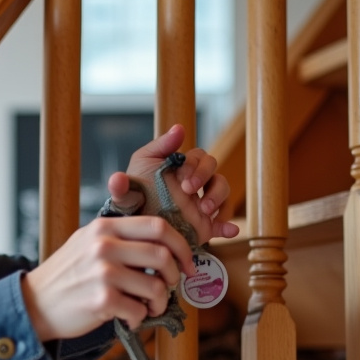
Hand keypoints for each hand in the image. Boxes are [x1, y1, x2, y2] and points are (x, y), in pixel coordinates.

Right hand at [20, 216, 195, 341]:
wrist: (34, 304)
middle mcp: (103, 245)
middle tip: (171, 287)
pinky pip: (139, 310)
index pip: (157, 226)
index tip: (187, 263)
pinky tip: (129, 319)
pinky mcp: (102, 300)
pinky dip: (139, 319)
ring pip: (156, 286)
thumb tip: (165, 247)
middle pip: (162, 255)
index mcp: (104, 227)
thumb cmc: (67, 276)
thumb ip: (120, 238)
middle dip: (175, 276)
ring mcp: (102, 273)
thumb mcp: (87, 242)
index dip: (181, 245)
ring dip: (159, 303)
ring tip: (148, 307)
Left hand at [107, 124, 239, 242]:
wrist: (128, 221)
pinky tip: (231, 231)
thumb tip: (179, 128)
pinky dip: (228, 228)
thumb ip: (158, 146)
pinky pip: (222, 226)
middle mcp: (196, 184)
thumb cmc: (134, 189)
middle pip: (215, 172)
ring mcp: (201, 204)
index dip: (195, 166)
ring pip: (223, 193)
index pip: (200, 158)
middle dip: (205, 178)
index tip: (182, 177)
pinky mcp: (203, 225)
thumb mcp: (140, 164)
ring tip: (205, 210)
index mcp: (183, 167)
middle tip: (189, 190)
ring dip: (218, 198)